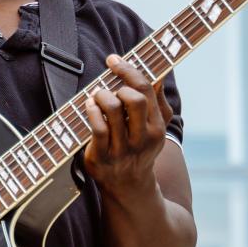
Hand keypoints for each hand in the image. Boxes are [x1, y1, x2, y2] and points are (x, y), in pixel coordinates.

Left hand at [83, 55, 173, 197]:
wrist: (129, 186)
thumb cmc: (140, 148)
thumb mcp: (155, 127)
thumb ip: (157, 100)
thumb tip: (158, 73)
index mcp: (156, 127)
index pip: (146, 90)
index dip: (128, 70)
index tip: (114, 60)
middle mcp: (142, 138)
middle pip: (134, 99)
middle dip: (117, 86)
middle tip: (108, 88)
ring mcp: (122, 149)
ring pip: (113, 109)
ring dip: (101, 96)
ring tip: (96, 96)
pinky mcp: (102, 157)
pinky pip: (97, 127)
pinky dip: (91, 110)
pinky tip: (89, 105)